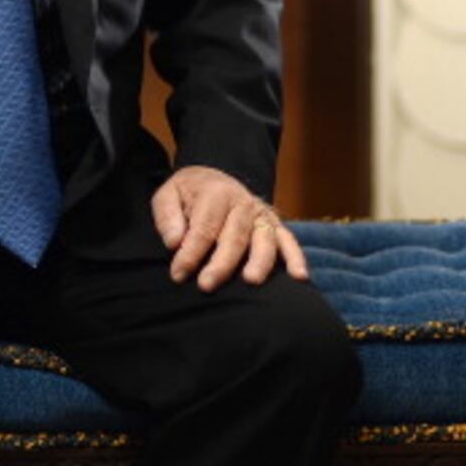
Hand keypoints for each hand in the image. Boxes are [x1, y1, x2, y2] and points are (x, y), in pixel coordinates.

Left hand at [151, 164, 307, 289]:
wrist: (212, 180)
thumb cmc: (187, 195)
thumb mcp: (168, 195)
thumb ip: (167, 216)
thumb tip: (174, 242)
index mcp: (215, 193)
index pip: (204, 227)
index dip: (190, 252)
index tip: (178, 274)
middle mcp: (243, 203)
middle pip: (234, 236)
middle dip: (221, 263)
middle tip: (206, 285)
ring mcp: (261, 215)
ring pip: (264, 239)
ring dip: (259, 261)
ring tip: (251, 281)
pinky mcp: (275, 226)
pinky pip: (289, 241)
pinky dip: (296, 258)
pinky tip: (298, 277)